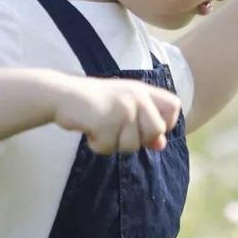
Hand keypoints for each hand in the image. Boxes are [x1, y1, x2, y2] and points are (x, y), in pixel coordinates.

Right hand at [54, 76, 180, 154]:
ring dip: (113, 143)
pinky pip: (108, 147)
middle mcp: (135, 96)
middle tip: (117, 130)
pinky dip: (97, 145)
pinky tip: (90, 130)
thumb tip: (161, 144)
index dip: (167, 122)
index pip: (174, 106)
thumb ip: (144, 123)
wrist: (63, 95)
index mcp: (142, 90)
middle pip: (156, 131)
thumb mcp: (124, 109)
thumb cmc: (95, 103)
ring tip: (100, 127)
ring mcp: (121, 107)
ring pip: (132, 145)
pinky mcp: (105, 120)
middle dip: (138, 140)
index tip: (147, 128)